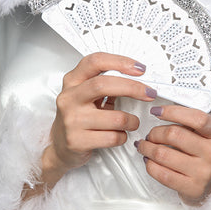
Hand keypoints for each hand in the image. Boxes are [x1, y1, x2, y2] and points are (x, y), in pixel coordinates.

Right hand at [29, 52, 155, 196]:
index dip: (120, 62)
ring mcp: (71, 120)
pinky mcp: (77, 141)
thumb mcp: (87, 95)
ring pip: (116, 117)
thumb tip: (138, 76)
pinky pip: (113, 137)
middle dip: (133, 88)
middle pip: (103, 84)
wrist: (60, 148)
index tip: (140, 69)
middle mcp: (69, 98)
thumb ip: (107, 83)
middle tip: (150, 93)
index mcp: (72, 81)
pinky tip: (119, 135)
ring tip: (132, 123)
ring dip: (132, 121)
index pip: (95, 62)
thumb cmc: (80, 117)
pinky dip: (123, 136)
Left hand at [136, 105, 210, 204]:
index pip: (196, 119)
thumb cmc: (202, 158)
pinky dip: (150, 166)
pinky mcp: (192, 188)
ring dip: (147, 149)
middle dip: (155, 133)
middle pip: (175, 135)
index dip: (173, 112)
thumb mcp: (203, 137)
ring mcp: (203, 172)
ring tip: (145, 147)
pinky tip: (149, 161)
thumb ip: (187, 124)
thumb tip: (161, 111)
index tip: (157, 111)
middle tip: (149, 135)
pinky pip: (163, 174)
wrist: (209, 187)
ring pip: (164, 154)